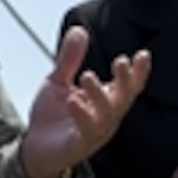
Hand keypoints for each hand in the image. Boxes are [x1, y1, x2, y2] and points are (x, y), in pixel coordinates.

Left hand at [19, 25, 150, 177]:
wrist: (33, 147)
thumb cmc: (52, 115)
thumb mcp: (57, 81)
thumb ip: (70, 58)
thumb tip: (79, 30)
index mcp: (105, 100)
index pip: (128, 86)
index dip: (138, 72)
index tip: (143, 55)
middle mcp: (106, 117)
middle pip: (123, 99)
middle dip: (126, 81)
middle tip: (121, 62)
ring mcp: (95, 133)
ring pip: (106, 115)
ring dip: (99, 95)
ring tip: (87, 75)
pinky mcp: (79, 146)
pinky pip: (86, 131)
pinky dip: (82, 115)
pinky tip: (73, 100)